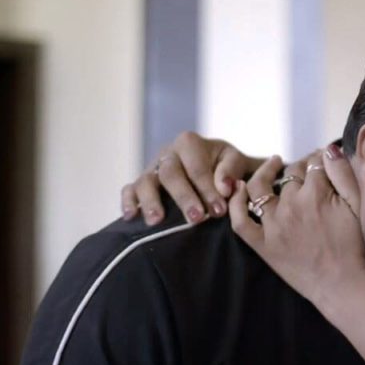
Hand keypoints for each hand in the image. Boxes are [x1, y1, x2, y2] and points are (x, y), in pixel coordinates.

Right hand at [121, 131, 267, 224]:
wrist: (216, 170)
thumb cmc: (227, 167)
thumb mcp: (236, 162)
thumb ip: (232, 171)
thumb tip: (223, 188)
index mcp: (190, 143)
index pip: (197, 167)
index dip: (207, 189)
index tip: (219, 211)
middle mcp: (168, 153)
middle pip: (170, 173)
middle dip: (183, 197)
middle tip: (196, 219)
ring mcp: (152, 168)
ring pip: (146, 182)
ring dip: (151, 201)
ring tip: (157, 221)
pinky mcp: (141, 183)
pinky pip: (129, 190)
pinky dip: (128, 202)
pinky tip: (131, 216)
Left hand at [230, 145, 364, 309]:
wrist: (342, 286)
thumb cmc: (356, 247)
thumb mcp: (358, 206)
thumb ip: (343, 174)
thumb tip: (329, 148)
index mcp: (316, 193)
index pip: (314, 163)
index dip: (320, 159)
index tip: (324, 160)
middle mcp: (291, 205)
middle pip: (290, 174)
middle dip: (301, 167)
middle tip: (309, 169)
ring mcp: (273, 225)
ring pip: (260, 188)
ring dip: (265, 171)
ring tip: (273, 164)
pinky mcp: (263, 245)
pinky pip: (240, 220)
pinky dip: (236, 203)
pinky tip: (239, 189)